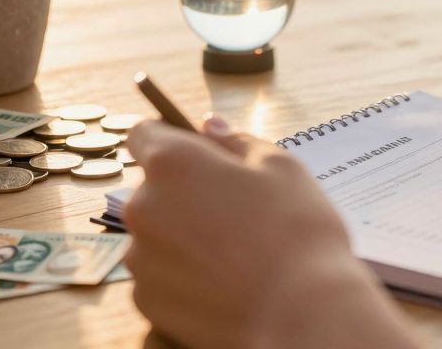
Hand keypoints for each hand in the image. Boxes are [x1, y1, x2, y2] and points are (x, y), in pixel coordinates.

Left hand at [124, 117, 417, 348]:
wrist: (301, 314)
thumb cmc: (297, 232)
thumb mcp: (282, 166)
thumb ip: (236, 140)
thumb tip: (210, 127)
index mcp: (172, 163)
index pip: (144, 134)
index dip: (171, 138)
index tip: (198, 153)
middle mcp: (143, 206)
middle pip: (153, 187)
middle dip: (185, 190)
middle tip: (235, 208)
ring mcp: (140, 258)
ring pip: (158, 232)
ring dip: (183, 233)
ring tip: (235, 251)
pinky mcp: (147, 300)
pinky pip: (160, 274)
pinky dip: (184, 274)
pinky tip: (225, 281)